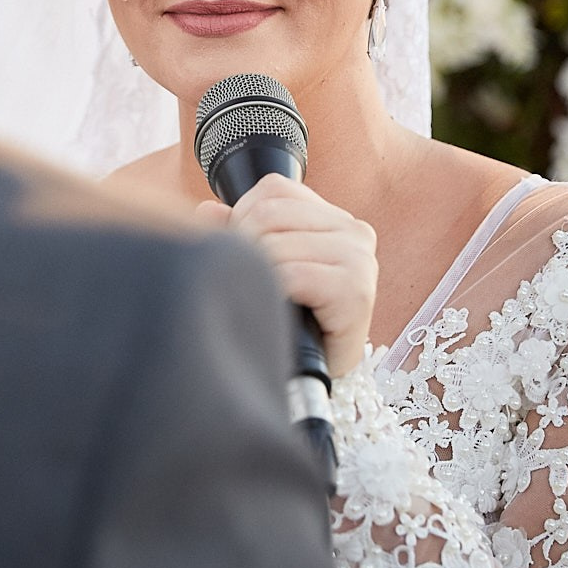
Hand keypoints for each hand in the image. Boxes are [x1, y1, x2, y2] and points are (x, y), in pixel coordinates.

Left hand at [198, 174, 377, 377]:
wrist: (315, 378)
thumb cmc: (292, 320)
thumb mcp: (267, 265)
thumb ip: (239, 231)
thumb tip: (208, 211)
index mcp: (336, 219)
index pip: (274, 189)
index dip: (243, 217)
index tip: (246, 253)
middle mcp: (355, 232)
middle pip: (270, 212)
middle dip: (245, 244)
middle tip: (251, 281)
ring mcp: (359, 260)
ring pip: (276, 241)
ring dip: (259, 271)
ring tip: (265, 296)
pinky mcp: (357, 292)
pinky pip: (293, 274)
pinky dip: (276, 291)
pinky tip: (280, 307)